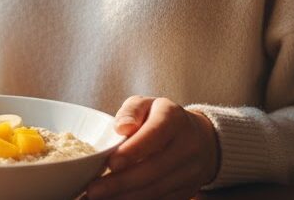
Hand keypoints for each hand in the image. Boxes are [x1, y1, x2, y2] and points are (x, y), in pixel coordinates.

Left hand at [85, 96, 218, 199]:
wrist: (200, 139)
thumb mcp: (146, 104)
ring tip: (98, 199)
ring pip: (156, 189)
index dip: (133, 151)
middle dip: (121, 182)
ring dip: (125, 197)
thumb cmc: (161, 118)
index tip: (111, 163)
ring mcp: (191, 171)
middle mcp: (187, 146)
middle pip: (154, 169)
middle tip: (93, 190)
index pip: (155, 135)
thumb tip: (122, 127)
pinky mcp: (188, 190)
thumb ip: (131, 111)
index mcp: (174, 119)